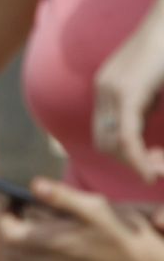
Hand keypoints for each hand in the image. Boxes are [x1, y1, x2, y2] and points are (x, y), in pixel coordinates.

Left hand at [0, 180, 163, 260]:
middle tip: (21, 217)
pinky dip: (35, 258)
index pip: (8, 234)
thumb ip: (62, 197)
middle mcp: (51, 260)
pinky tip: (49, 246)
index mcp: (53, 241)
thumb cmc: (122, 234)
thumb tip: (34, 185)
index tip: (13, 207)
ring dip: (22, 247)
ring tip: (34, 231)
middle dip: (11, 232)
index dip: (5, 219)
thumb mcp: (96, 209)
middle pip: (12, 250)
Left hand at [94, 0, 163, 181]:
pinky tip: (150, 172)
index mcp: (109, 89)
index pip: (105, 134)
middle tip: (154, 170)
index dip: (126, 156)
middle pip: (103, 143)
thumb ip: (145, 106)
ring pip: (112, 144)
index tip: (150, 168)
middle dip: (129, 163)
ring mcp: (111, 89)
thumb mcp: (154, 88)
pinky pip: (125, 137)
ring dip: (134, 163)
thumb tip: (141, 138)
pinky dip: (137, 159)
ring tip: (156, 167)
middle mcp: (104, 89)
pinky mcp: (126, 92)